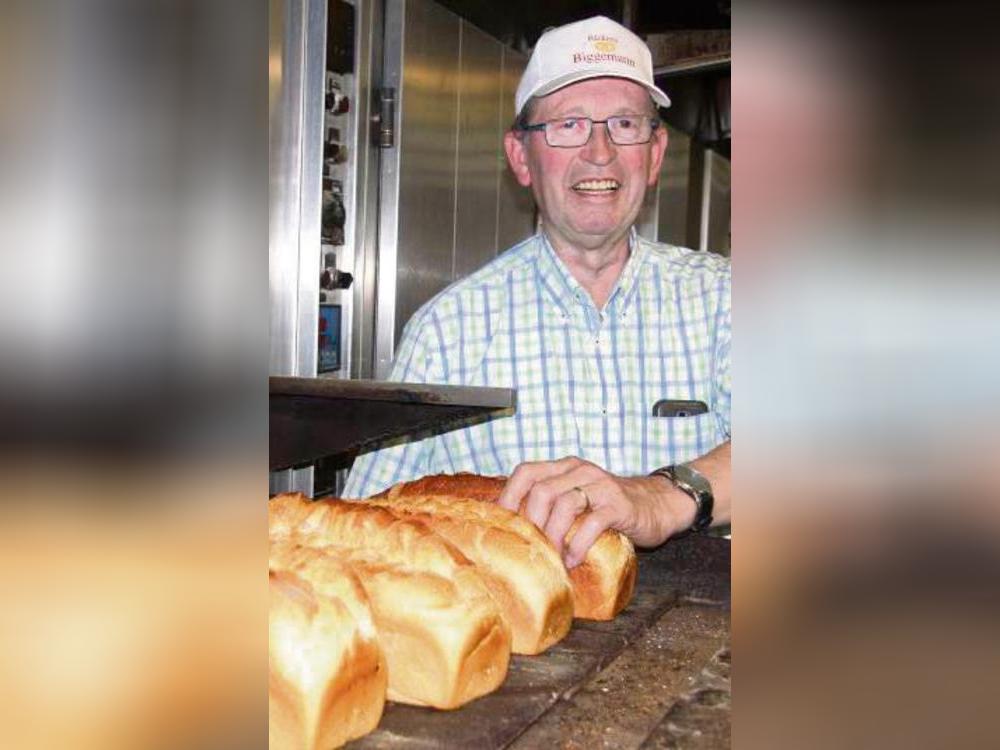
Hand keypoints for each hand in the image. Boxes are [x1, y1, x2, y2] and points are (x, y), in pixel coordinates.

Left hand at [496, 457, 696, 567]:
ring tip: (550, 558)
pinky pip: (591, 524)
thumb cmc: (611, 507)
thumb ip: (553, 505)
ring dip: (552, 536)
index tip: (500, 525)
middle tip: (529, 549)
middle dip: (530, 523)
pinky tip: (573, 560)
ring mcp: (600, 486)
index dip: (509, 497)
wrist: (659, 504)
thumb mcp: (578, 498)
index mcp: (565, 467)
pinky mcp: (618, 505)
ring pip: (563, 504)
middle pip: (541, 490)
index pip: (526, 472)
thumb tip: (515, 531)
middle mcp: (580, 471)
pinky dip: (577, 545)